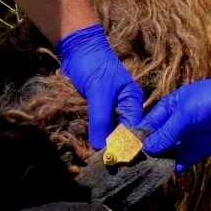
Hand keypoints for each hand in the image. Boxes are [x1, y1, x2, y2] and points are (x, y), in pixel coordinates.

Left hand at [56, 23, 144, 148]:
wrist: (76, 48)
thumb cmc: (93, 64)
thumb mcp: (98, 92)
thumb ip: (101, 119)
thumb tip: (101, 147)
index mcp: (133, 101)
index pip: (134, 129)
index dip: (125, 144)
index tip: (114, 159)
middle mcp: (124, 107)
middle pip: (121, 133)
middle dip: (112, 145)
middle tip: (102, 162)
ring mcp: (109, 108)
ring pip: (108, 131)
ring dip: (101, 141)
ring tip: (94, 158)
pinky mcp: (96, 108)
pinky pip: (97, 125)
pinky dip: (93, 133)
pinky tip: (87, 144)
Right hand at [139, 64, 210, 172]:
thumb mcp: (184, 115)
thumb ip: (166, 132)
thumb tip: (147, 147)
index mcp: (170, 106)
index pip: (149, 122)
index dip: (139, 134)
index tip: (127, 149)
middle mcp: (178, 120)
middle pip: (159, 137)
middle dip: (150, 149)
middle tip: (137, 164)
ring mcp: (190, 134)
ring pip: (172, 149)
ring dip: (164, 158)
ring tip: (152, 169)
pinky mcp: (203, 146)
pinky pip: (187, 157)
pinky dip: (180, 163)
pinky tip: (173, 169)